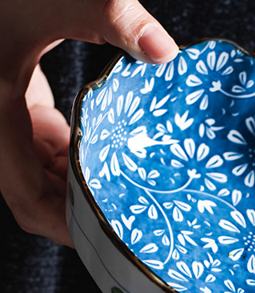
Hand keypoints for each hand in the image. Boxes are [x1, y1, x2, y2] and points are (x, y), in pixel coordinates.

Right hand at [0, 0, 178, 245]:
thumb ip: (108, 15)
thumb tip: (165, 51)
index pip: (32, 204)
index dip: (72, 227)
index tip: (118, 236)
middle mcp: (1, 136)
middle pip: (43, 201)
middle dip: (90, 213)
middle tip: (143, 221)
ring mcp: (10, 127)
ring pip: (48, 181)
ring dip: (90, 188)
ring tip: (142, 195)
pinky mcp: (22, 113)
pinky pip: (54, 156)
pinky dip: (85, 163)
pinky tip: (122, 159)